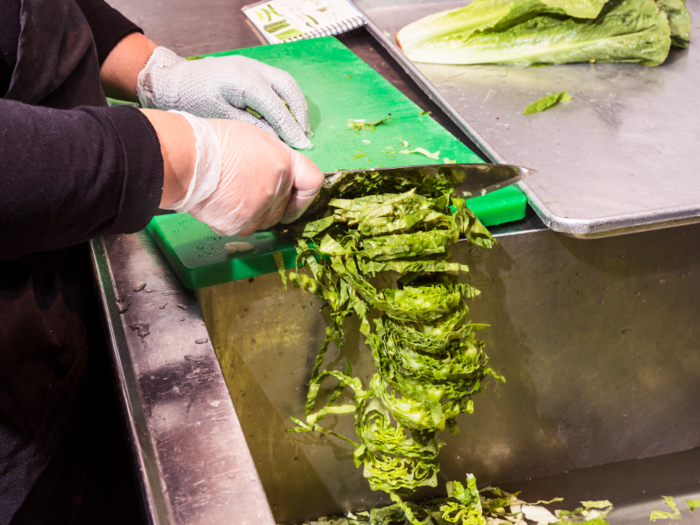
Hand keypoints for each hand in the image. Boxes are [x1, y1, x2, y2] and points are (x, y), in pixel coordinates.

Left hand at [137, 47, 312, 149]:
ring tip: (299, 127)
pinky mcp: (250, 69)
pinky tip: (285, 116)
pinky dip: (285, 99)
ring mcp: (253, 66)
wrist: (174, 80)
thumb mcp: (221, 118)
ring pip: (285, 83)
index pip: (277, 107)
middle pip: (288, 88)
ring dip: (295, 105)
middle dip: (300, 113)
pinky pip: (276, 82)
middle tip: (305, 136)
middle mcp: (253, 69)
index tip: (302, 145)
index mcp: (245, 81)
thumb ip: (251, 126)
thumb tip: (277, 138)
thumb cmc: (192, 101)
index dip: (291, 128)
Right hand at [142, 109, 323, 235]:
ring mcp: (259, 209)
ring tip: (230, 192)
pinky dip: (235, 219)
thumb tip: (283, 177)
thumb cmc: (214, 143)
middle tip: (246, 186)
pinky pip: (245, 228)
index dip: (305, 192)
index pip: (312, 182)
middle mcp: (276, 188)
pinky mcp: (241, 225)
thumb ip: (276, 160)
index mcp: (283, 162)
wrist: (186, 158)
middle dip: (272, 201)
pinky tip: (221, 202)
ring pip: (266, 220)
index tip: (296, 195)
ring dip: (253, 212)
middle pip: (285, 207)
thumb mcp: (256, 139)